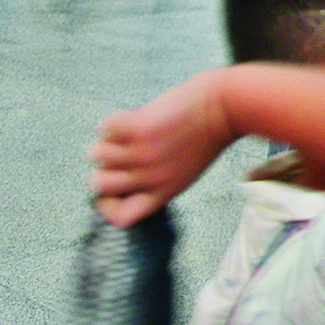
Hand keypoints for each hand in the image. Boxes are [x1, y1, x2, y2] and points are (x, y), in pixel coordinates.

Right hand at [89, 72, 236, 226]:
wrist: (229, 106)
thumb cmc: (212, 133)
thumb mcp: (187, 169)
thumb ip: (160, 179)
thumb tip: (128, 176)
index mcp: (164, 191)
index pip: (120, 218)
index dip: (107, 206)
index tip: (111, 191)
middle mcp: (149, 178)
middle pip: (98, 185)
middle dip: (103, 168)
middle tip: (119, 154)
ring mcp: (141, 154)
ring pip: (95, 154)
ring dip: (108, 140)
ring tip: (128, 132)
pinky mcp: (137, 128)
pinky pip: (105, 127)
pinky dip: (115, 119)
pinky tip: (134, 116)